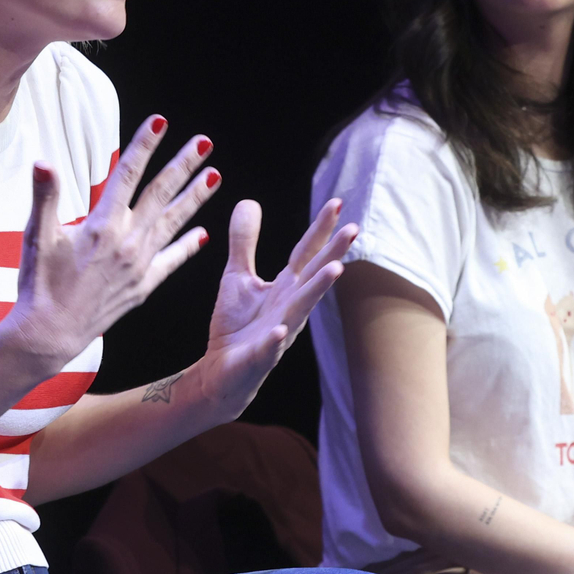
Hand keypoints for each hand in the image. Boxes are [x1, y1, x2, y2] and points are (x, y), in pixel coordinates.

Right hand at [0, 116, 216, 372]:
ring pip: (174, 222)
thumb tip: (43, 161)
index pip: (129, 174)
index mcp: (103, 225)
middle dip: (184, 164)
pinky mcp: (143, 286)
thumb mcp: (38, 235)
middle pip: (162, 194)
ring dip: (195, 197)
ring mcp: (139, 265)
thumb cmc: (40, 283)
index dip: (144, 145)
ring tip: (215, 175)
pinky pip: (171, 261)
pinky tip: (203, 234)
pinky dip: (187, 246)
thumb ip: (45, 196)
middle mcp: (128, 242)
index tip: (161, 121)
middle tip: (204, 142)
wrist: (49, 333)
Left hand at [190, 197, 356, 420]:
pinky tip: (281, 329)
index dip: (322, 228)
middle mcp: (289, 307)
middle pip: (314, 275)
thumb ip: (244, 242)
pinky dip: (276, 338)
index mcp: (285, 287)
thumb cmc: (236, 326)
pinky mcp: (258, 356)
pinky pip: (269, 347)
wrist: (220, 372)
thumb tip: (249, 201)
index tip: (338, 202)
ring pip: (301, 308)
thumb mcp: (237, 276)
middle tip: (354, 228)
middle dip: (334, 252)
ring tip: (335, 269)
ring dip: (318, 289)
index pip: (307, 253)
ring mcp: (278, 332)